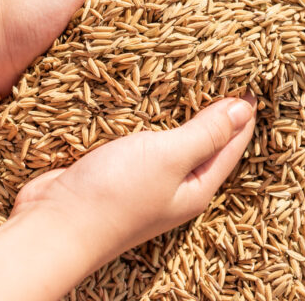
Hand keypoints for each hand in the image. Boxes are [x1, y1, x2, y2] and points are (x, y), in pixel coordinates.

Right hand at [10, 95, 256, 284]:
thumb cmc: (114, 195)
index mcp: (195, 188)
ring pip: (169, 143)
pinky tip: (142, 105)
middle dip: (214, 115)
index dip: (242, 116)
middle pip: (203, 146)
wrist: (52, 226)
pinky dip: (144, 123)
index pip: (230, 147)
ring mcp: (141, 182)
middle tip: (225, 78)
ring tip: (189, 84)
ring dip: (177, 116)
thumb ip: (205, 134)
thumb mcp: (168, 158)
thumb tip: (243, 112)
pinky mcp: (113, 172)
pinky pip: (138, 143)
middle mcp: (173, 188)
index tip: (251, 86)